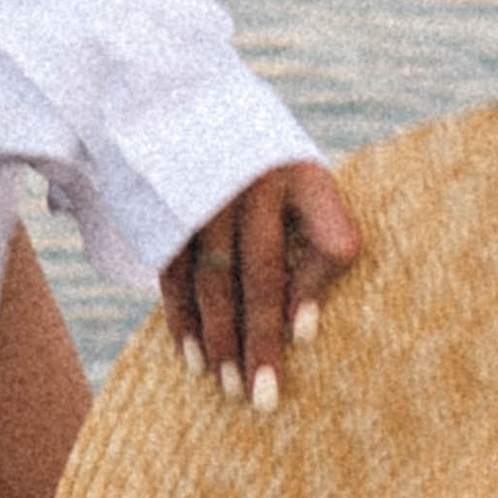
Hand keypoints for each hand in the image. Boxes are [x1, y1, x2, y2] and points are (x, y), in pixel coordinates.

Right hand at [159, 161, 361, 411]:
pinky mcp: (166, 212)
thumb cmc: (261, 161)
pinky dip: (183, 322)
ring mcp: (206, 196)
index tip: (305, 335)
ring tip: (230, 387)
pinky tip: (193, 360)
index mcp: (304, 175)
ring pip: (214, 282)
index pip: (331, 237)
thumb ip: (314, 233)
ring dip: (220, 341)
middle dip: (260, 341)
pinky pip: (175, 278)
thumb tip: (304, 327)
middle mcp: (255, 184)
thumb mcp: (298, 175)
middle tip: (262, 398)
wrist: (181, 99)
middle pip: (262, 275)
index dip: (316, 287)